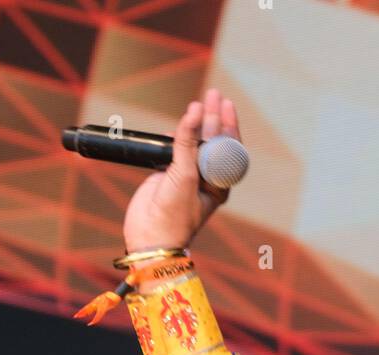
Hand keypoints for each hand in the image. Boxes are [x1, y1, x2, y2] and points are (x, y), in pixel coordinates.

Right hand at [122, 89, 241, 257]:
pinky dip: (178, 137)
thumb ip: (188, 142)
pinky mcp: (168, 176)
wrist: (150, 237)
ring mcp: (187, 177)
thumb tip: (195, 110)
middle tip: (213, 93)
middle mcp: (206, 180)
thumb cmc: (174, 213)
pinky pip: (176, 151)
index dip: (227, 124)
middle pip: (213, 142)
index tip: (225, 104)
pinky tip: (179, 126)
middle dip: (213, 118)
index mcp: (219, 184)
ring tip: (198, 102)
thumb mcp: (185, 175)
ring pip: (195, 145)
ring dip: (196, 125)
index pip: (227, 148)